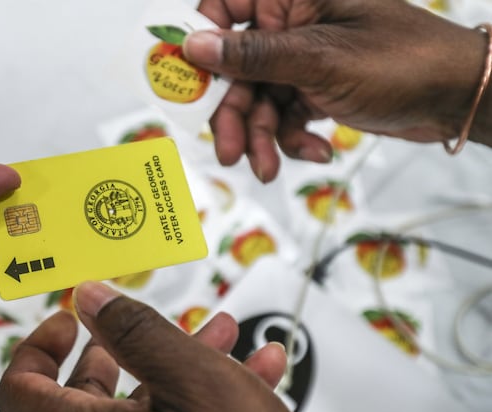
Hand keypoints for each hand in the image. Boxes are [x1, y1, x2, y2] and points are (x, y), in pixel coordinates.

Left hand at [0, 281, 306, 411]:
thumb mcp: (195, 381)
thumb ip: (136, 332)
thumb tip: (93, 300)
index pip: (20, 392)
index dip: (38, 347)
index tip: (69, 321)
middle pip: (84, 400)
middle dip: (125, 349)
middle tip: (135, 327)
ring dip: (176, 369)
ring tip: (217, 339)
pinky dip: (200, 405)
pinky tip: (247, 377)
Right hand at [183, 0, 487, 181]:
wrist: (454, 99)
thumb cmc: (402, 62)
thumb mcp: (319, 61)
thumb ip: (253, 55)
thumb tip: (194, 44)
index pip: (224, 7)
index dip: (200, 41)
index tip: (184, 79)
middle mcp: (292, 25)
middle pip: (235, 68)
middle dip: (233, 113)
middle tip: (229, 151)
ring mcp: (302, 59)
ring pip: (256, 99)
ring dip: (260, 136)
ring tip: (269, 167)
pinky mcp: (312, 89)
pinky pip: (281, 115)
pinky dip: (290, 137)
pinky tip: (312, 150)